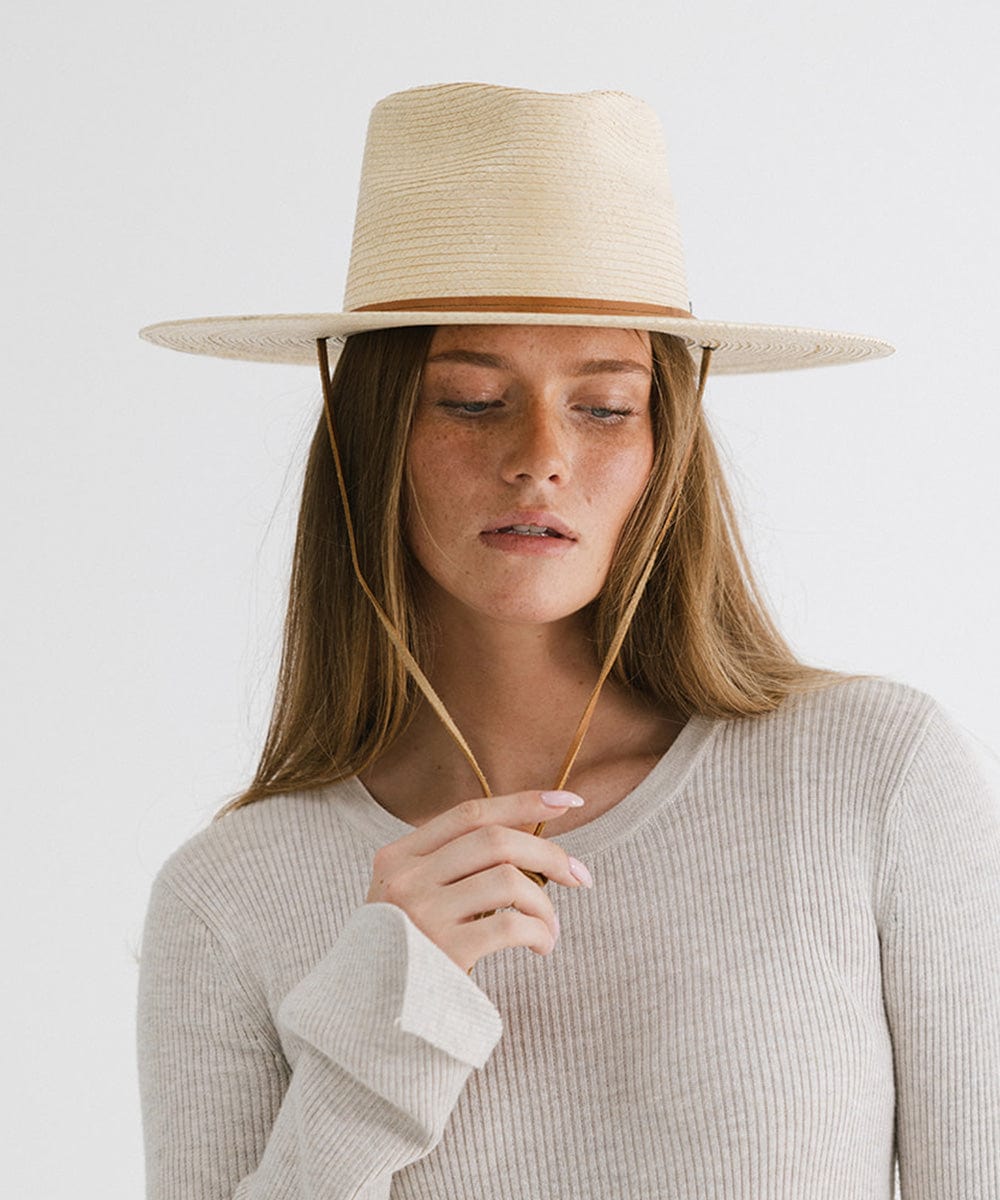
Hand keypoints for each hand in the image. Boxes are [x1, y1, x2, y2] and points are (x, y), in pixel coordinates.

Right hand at [365, 790, 593, 973]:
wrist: (369, 1020)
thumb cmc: (406, 953)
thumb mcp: (412, 899)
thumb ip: (450, 866)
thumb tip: (528, 839)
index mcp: (398, 857)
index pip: (469, 814)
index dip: (523, 803)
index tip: (569, 801)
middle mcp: (406, 878)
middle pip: (495, 840)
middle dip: (549, 852)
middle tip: (580, 875)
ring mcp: (422, 914)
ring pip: (508, 880)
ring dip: (544, 903)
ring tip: (551, 928)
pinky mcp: (442, 952)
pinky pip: (510, 926)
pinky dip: (539, 932)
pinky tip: (542, 947)